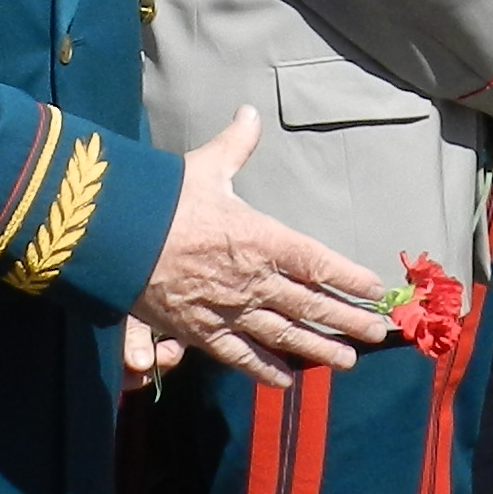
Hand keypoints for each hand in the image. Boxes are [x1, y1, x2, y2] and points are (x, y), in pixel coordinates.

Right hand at [129, 108, 393, 386]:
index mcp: (262, 238)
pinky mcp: (199, 331)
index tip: (375, 290)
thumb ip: (235, 144)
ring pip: (284, 335)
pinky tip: (284, 381)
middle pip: (311, 305)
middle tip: (377, 335)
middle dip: (346, 320)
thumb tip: (251, 112)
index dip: (350, 278)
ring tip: (346, 362)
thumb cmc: (162, 199)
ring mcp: (229, 309)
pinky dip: (263, 370)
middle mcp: (254, 279)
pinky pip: (240, 355)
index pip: (319, 263)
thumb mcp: (204, 167)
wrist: (115, 238)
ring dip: (318, 350)